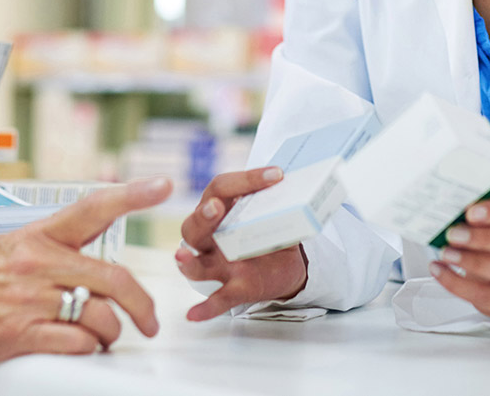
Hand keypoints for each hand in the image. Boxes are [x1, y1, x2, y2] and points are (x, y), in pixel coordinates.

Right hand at [0, 176, 171, 369]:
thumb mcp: (7, 249)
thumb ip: (51, 248)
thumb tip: (92, 255)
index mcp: (35, 237)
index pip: (92, 208)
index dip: (131, 195)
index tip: (162, 186)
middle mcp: (36, 263)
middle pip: (112, 276)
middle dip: (141, 304)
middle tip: (149, 320)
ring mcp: (28, 298)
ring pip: (100, 313)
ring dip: (111, 332)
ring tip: (103, 338)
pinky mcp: (18, 333)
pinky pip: (76, 341)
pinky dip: (88, 348)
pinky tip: (80, 347)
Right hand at [174, 167, 308, 320]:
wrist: (282, 263)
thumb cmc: (270, 229)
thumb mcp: (274, 213)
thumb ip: (280, 203)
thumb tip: (306, 189)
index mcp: (221, 208)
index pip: (221, 187)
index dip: (246, 180)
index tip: (275, 175)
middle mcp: (212, 236)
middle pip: (194, 226)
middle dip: (203, 216)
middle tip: (216, 207)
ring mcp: (220, 264)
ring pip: (197, 263)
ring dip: (190, 262)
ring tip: (184, 257)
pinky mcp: (234, 288)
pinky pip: (216, 299)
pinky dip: (204, 308)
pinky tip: (193, 314)